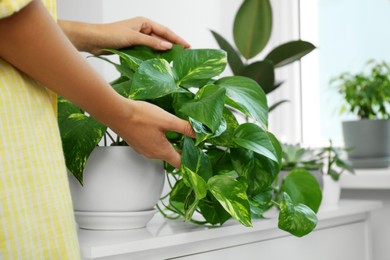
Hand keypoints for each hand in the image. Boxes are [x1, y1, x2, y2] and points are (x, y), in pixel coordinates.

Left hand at [59, 17, 190, 54]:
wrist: (93, 40)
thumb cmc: (111, 34)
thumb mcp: (134, 37)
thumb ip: (151, 42)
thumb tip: (167, 46)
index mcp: (144, 22)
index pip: (165, 31)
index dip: (177, 39)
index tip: (187, 46)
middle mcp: (142, 29)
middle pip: (162, 38)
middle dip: (172, 45)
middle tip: (184, 54)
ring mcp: (138, 38)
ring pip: (155, 46)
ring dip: (163, 52)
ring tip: (175, 60)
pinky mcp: (133, 46)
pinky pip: (147, 51)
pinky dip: (154, 56)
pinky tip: (159, 62)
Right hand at [109, 100, 195, 167]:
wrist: (116, 113)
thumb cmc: (140, 116)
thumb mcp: (167, 120)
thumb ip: (184, 127)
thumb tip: (198, 133)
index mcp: (162, 151)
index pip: (180, 164)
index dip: (190, 161)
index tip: (198, 156)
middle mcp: (152, 154)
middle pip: (171, 157)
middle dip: (182, 151)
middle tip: (192, 142)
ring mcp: (143, 150)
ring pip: (161, 151)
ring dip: (171, 145)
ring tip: (179, 134)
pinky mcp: (137, 143)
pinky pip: (152, 146)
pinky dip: (160, 141)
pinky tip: (161, 130)